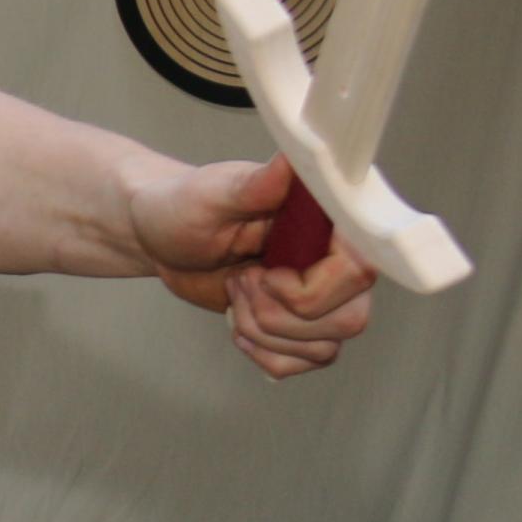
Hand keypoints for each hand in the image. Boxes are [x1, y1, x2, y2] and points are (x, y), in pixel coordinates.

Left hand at [133, 155, 374, 378]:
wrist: (161, 237)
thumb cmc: (183, 206)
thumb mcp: (210, 195)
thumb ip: (255, 185)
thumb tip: (291, 160)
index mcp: (328, 220)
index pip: (360, 270)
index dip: (310, 287)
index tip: (262, 270)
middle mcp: (338, 258)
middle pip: (350, 318)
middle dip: (278, 314)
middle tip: (240, 280)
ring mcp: (326, 295)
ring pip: (327, 345)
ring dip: (266, 331)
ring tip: (236, 292)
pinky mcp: (305, 324)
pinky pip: (306, 361)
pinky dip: (265, 353)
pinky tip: (239, 323)